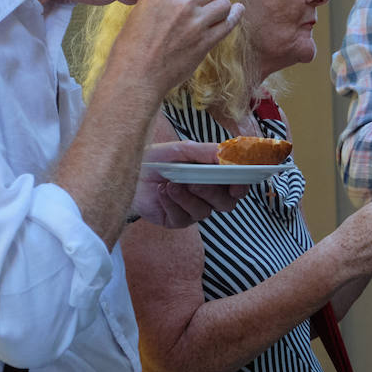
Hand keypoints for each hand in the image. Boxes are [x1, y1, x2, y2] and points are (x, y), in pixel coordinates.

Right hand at [107, 0, 244, 98]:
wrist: (136, 75)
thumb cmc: (133, 43)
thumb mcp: (143, 6)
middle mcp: (181, 2)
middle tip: (203, 0)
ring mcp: (196, 23)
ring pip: (225, 2)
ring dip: (220, 6)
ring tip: (211, 12)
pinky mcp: (206, 42)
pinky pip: (229, 23)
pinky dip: (234, 16)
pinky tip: (236, 11)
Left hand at [133, 140, 249, 227]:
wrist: (131, 170)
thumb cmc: (158, 158)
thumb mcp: (183, 149)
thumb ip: (208, 152)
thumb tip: (229, 153)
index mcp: (215, 176)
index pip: (238, 186)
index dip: (241, 186)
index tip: (236, 184)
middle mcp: (207, 195)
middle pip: (226, 203)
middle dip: (211, 192)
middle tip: (194, 181)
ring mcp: (192, 210)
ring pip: (204, 212)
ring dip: (187, 198)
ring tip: (171, 184)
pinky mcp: (176, 221)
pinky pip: (182, 218)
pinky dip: (171, 203)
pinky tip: (161, 191)